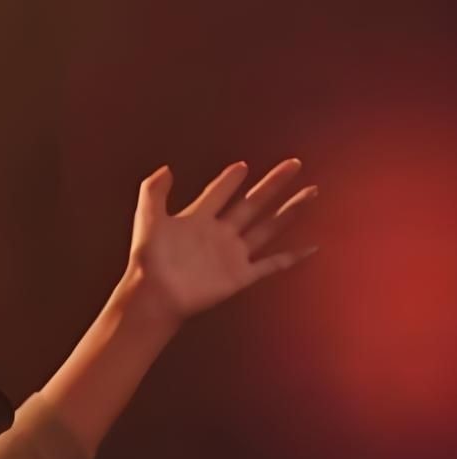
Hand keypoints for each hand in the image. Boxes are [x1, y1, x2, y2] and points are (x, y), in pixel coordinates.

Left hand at [125, 157, 321, 325]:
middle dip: (273, 184)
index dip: (229, 180)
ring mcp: (232, 254)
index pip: (217, 193)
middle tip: (294, 164)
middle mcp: (219, 233)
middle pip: (252, 203)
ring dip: (290, 210)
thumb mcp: (148, 220)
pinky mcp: (241, 275)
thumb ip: (153, 192)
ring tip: (310, 191)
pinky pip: (271, 264)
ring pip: (268, 227)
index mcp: (197, 219)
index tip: (243, 165)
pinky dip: (292, 257)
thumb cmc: (149, 260)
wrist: (155, 295)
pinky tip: (311, 247)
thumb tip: (166, 168)